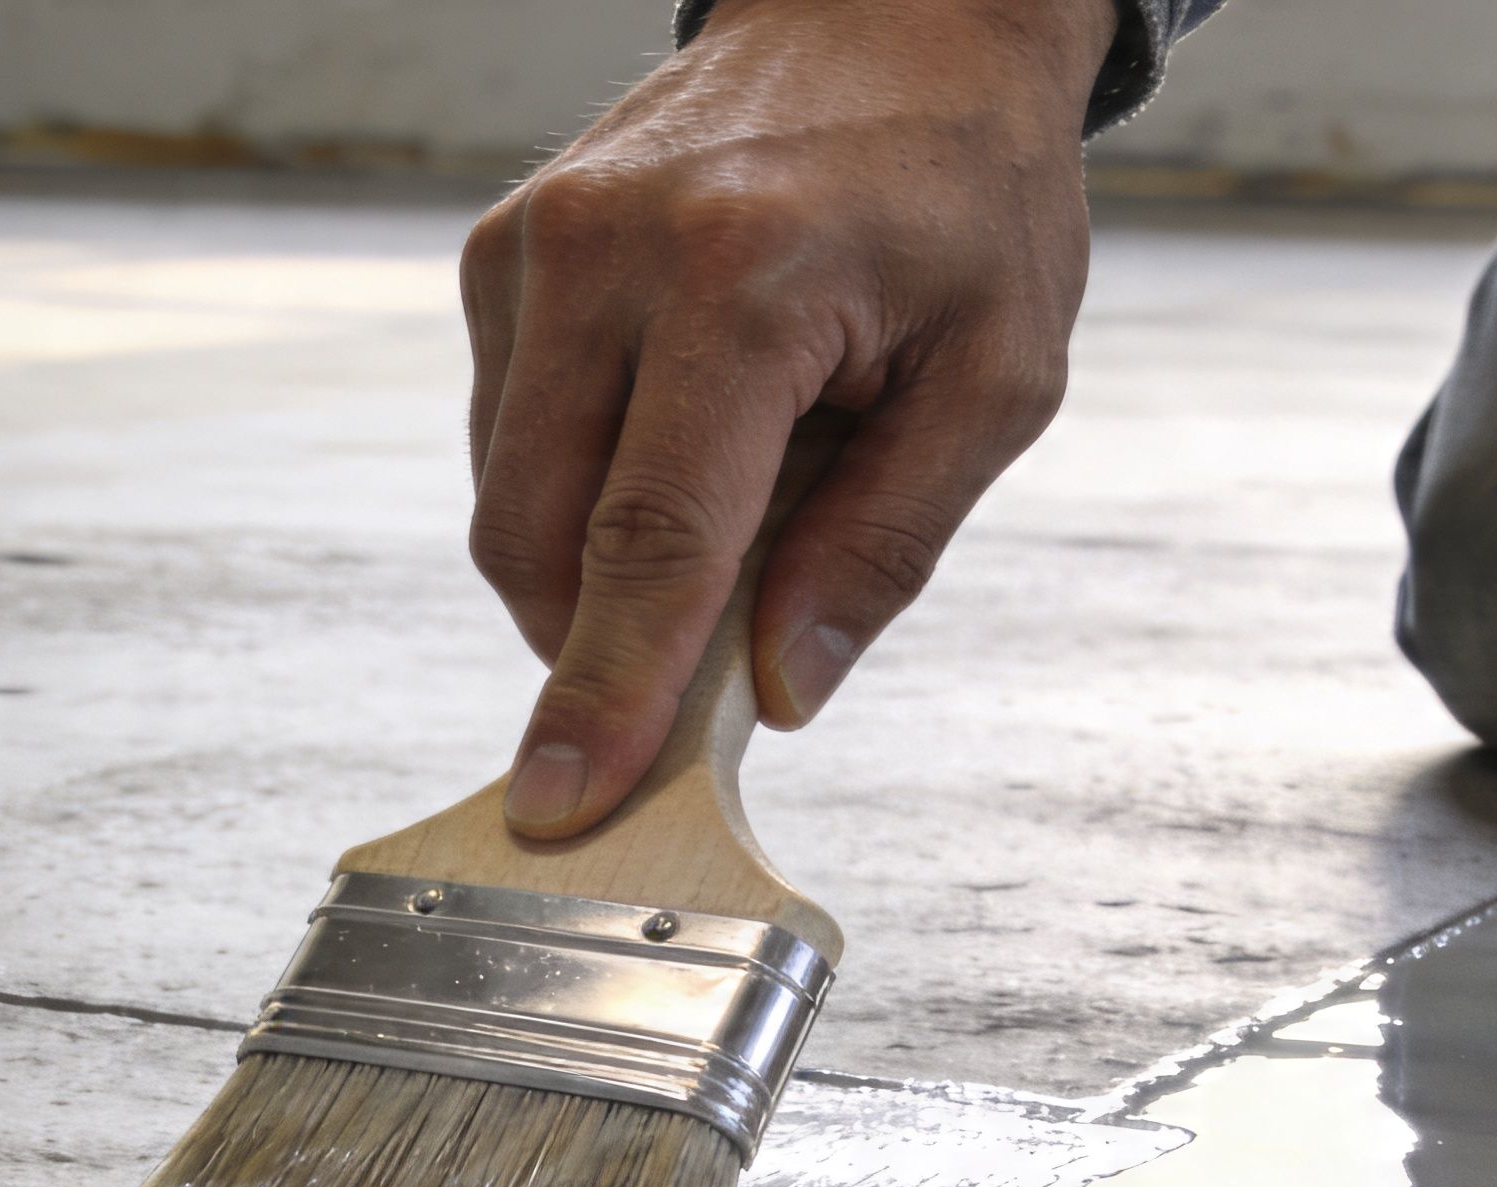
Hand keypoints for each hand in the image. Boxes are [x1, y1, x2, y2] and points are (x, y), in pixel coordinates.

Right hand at [463, 0, 1106, 835]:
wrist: (892, 13)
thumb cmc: (960, 186)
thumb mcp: (997, 375)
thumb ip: (886, 543)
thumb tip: (781, 686)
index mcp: (744, 279)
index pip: (651, 540)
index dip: (604, 691)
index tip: (563, 798)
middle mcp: (608, 250)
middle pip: (540, 537)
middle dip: (597, 642)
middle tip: (706, 649)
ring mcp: (536, 243)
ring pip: (506, 500)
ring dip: (593, 560)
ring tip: (728, 488)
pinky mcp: (498, 252)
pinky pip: (504, 435)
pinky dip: (575, 485)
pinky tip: (672, 433)